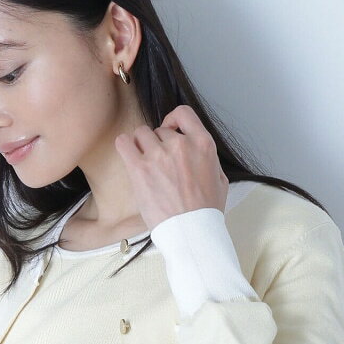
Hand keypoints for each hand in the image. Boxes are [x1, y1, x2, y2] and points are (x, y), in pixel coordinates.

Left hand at [114, 104, 228, 232]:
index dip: (173, 119)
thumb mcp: (219, 178)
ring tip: (145, 163)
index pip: (183, 113)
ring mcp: (158, 154)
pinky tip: (129, 156)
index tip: (169, 129)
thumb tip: (195, 150)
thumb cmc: (205, 210)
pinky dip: (124, 146)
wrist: (191, 230)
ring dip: (141, 146)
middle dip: (158, 144)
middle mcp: (180, 144)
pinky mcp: (140, 168)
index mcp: (202, 144)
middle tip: (159, 164)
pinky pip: (123, 143)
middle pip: (159, 130)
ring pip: (141, 134)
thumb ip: (206, 157)